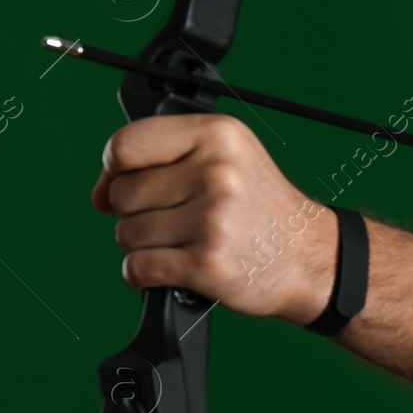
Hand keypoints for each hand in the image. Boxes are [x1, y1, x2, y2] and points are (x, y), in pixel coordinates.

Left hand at [92, 113, 336, 324]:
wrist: (312, 258)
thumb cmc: (260, 209)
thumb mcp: (229, 158)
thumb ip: (166, 158)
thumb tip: (100, 192)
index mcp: (219, 135)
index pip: (124, 145)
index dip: (115, 169)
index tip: (130, 182)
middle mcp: (217, 172)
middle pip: (121, 194)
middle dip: (138, 212)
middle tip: (181, 218)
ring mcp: (212, 218)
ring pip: (127, 234)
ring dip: (147, 246)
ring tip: (189, 242)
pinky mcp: (206, 262)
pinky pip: (137, 268)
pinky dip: (147, 276)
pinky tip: (180, 268)